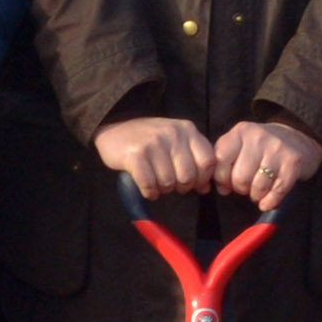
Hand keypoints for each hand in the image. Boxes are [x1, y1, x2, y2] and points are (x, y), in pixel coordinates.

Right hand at [93, 116, 215, 195]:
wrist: (113, 129)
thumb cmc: (149, 140)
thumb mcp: (176, 142)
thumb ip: (194, 160)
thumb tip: (206, 188)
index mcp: (187, 129)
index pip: (208, 161)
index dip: (202, 178)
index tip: (193, 183)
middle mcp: (172, 133)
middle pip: (188, 176)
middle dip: (181, 187)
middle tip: (170, 183)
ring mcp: (154, 143)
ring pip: (168, 183)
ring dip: (162, 189)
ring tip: (156, 182)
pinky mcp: (136, 154)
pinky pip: (149, 185)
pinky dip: (149, 192)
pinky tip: (147, 188)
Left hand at [210, 118, 321, 207]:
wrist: (298, 140)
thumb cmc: (261, 149)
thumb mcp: (240, 146)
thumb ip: (224, 163)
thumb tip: (222, 189)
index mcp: (240, 132)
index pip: (220, 160)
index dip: (221, 178)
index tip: (228, 181)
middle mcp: (258, 137)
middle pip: (239, 178)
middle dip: (241, 188)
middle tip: (247, 186)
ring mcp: (277, 148)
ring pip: (258, 187)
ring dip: (256, 195)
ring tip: (258, 191)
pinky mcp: (293, 162)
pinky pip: (277, 191)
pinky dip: (270, 201)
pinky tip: (268, 201)